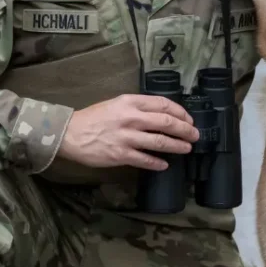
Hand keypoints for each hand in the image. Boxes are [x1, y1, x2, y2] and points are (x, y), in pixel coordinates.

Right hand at [58, 94, 198, 170]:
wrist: (71, 133)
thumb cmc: (94, 117)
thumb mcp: (116, 103)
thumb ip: (137, 107)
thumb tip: (161, 114)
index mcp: (130, 102)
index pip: (163, 104)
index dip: (180, 112)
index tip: (188, 119)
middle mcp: (131, 118)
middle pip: (166, 122)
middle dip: (185, 129)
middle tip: (194, 135)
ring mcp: (127, 137)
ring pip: (160, 142)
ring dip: (177, 146)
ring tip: (186, 148)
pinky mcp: (121, 154)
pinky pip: (145, 160)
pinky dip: (158, 163)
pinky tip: (165, 164)